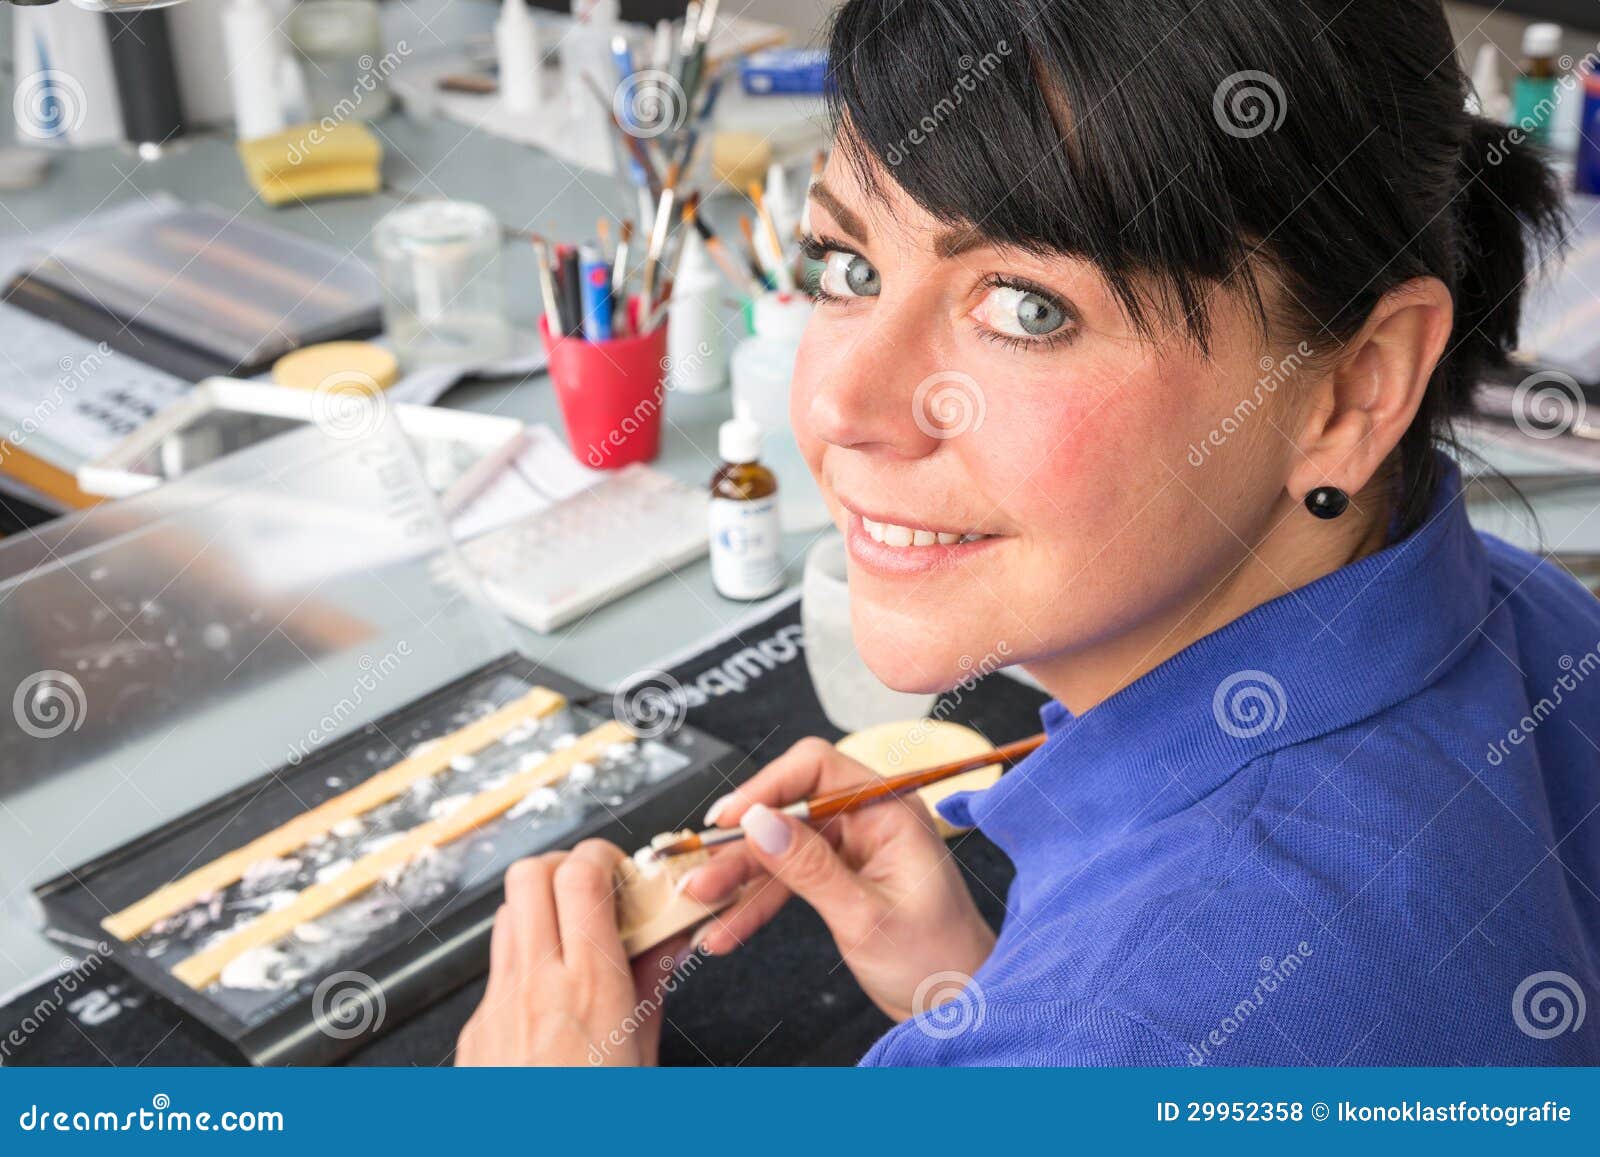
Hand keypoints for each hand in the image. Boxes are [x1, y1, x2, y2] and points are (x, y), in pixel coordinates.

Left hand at [455, 840, 685, 1066]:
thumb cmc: (594, 1121)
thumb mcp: (645, 1054)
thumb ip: (652, 985)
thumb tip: (667, 941)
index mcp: (590, 987)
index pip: (582, 874)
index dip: (603, 856)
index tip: (622, 871)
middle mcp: (536, 986)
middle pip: (531, 875)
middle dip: (564, 866)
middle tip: (593, 888)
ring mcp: (497, 1006)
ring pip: (508, 916)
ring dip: (540, 910)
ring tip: (574, 940)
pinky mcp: (475, 1032)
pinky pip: (496, 971)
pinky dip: (524, 964)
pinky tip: (550, 997)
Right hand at [681, 738, 995, 1021]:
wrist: (961, 1007)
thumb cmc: (938, 961)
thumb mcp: (866, 915)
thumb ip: (809, 867)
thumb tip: (759, 821)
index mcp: (889, 809)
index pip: (816, 768)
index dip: (766, 787)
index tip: (729, 819)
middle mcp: (869, 820)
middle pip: (788, 810)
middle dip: (742, 845)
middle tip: (702, 874)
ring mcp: (853, 850)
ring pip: (779, 848)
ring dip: (740, 879)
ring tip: (703, 905)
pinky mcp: (839, 879)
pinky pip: (786, 880)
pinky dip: (756, 903)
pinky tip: (727, 927)